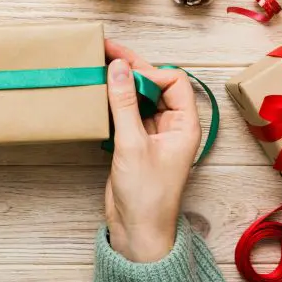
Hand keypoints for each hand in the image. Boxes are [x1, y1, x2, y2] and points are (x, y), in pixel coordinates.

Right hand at [104, 41, 200, 261]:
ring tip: (98, 66)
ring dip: (120, 84)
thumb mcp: (133, 144)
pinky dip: (113, 102)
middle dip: (132, 69)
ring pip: (138, 98)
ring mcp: (152, 134)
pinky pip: (127, 113)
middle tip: (105, 50)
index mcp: (185, 125)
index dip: (149, 73)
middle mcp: (172, 126)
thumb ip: (125, 104)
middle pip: (154, 86)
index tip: (123, 70)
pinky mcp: (135, 143)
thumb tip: (118, 67)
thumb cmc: (146, 195)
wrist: (137, 231)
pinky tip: (97, 94)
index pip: (173, 82)